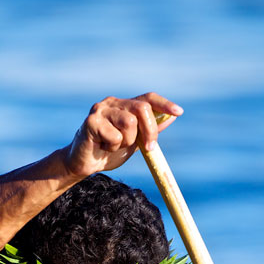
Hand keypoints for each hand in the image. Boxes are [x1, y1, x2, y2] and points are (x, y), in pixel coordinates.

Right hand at [63, 93, 182, 178]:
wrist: (84, 165)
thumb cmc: (108, 152)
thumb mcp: (133, 142)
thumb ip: (149, 130)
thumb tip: (171, 118)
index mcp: (124, 105)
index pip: (147, 98)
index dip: (164, 104)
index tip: (179, 112)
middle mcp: (113, 103)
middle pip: (142, 109)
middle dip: (149, 130)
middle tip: (148, 148)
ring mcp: (101, 110)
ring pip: (129, 122)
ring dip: (126, 141)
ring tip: (114, 146)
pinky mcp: (91, 121)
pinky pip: (113, 135)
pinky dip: (112, 146)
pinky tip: (102, 147)